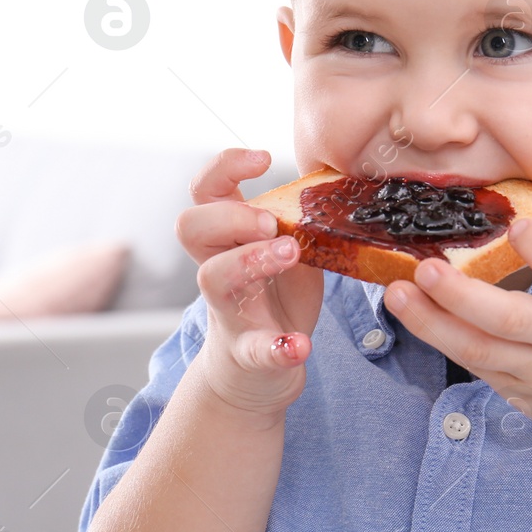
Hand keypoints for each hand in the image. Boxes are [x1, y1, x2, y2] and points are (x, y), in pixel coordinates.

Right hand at [176, 148, 323, 420]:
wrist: (257, 372)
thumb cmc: (273, 297)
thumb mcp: (287, 248)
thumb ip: (298, 219)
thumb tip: (341, 181)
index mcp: (228, 239)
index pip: (205, 190)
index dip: (224, 166)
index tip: (264, 158)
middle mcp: (218, 269)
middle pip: (190, 226)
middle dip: (231, 214)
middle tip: (270, 221)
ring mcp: (230, 312)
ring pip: (213, 278)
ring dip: (250, 259)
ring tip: (290, 253)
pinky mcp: (250, 353)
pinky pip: (255, 350)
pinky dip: (277, 348)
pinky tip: (300, 344)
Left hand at [383, 177, 531, 452]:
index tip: (517, 227)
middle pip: (511, 320)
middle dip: (463, 295)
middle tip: (425, 268)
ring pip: (480, 350)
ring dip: (431, 323)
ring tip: (395, 293)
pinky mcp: (517, 392)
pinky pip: (474, 366)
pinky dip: (441, 341)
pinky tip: (412, 314)